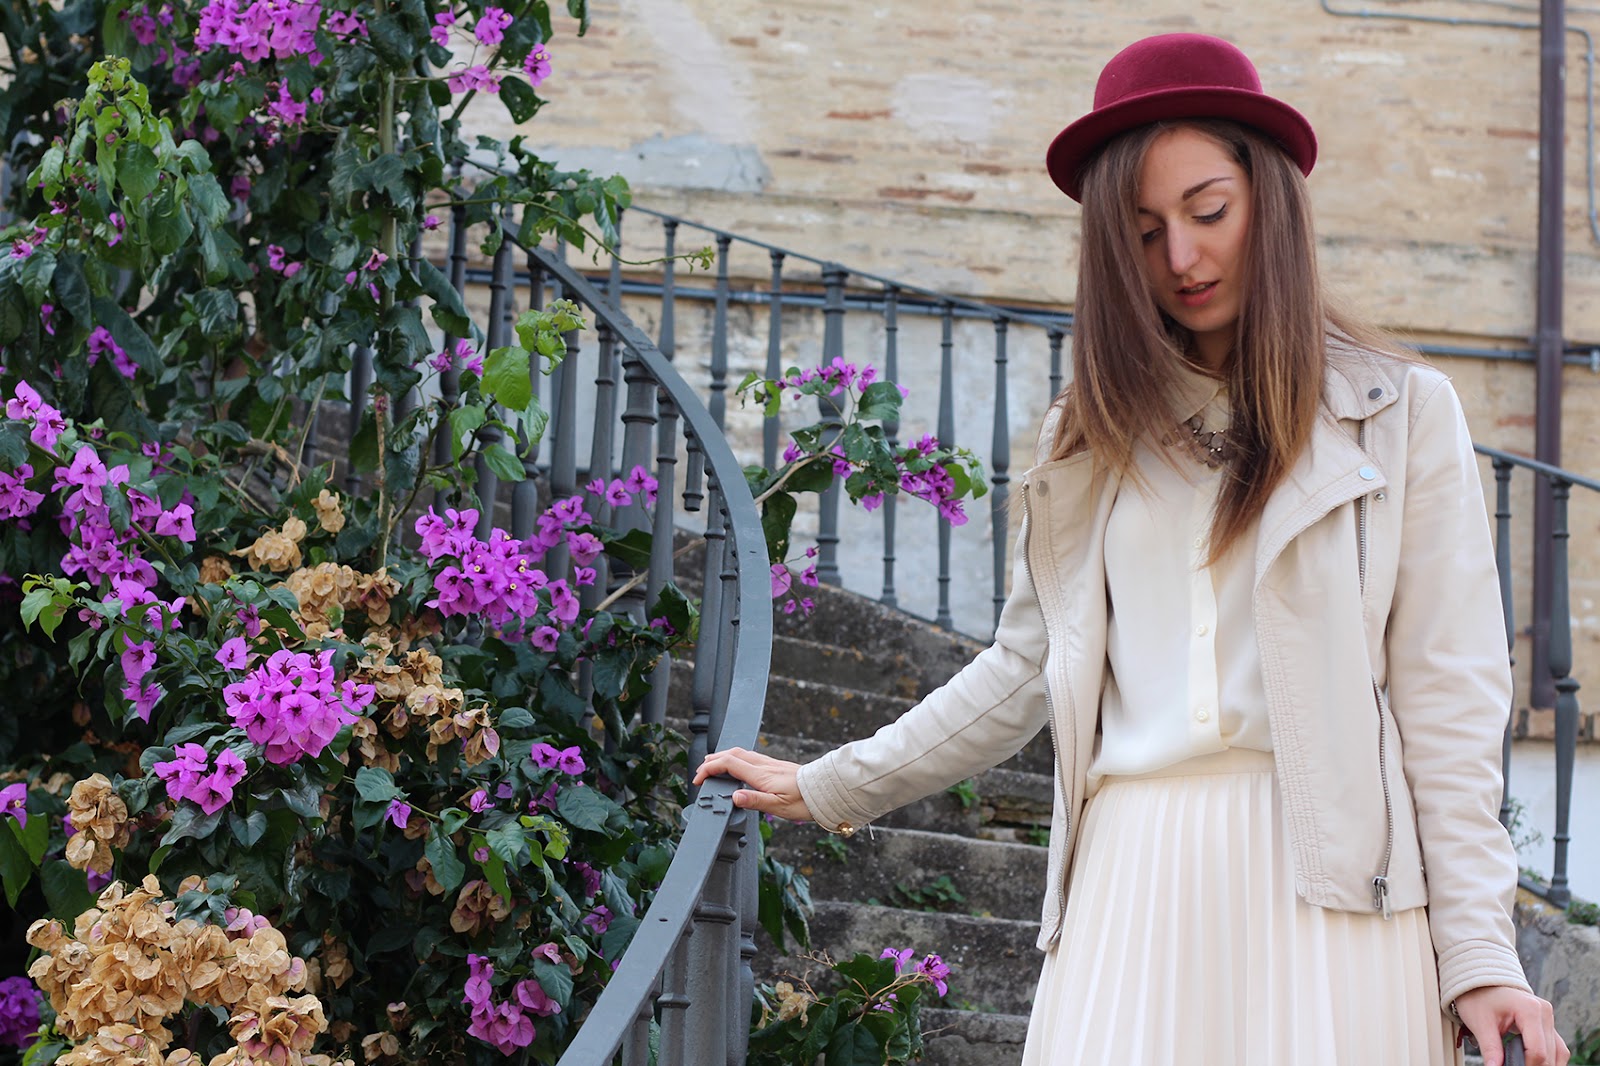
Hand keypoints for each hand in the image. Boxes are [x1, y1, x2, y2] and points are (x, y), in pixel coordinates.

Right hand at [692, 747, 810, 822]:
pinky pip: (750, 757)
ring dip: (724, 757)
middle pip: (731, 754)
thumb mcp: (778, 807)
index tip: (698, 780)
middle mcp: (764, 766)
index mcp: (761, 775)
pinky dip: (736, 759)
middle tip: (701, 772)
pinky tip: (738, 768)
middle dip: (712, 760)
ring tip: (714, 766)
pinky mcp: (776, 766)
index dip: (709, 769)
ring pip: (741, 753)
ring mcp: (770, 764)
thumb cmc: (805, 801)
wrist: (826, 790)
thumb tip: (733, 798)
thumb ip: (754, 801)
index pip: (728, 764)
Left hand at [1454, 985, 1568, 1065]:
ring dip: (1544, 1064)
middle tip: (1513, 1065)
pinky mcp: (1547, 1023)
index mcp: (1530, 1009)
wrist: (1479, 982)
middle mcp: (1544, 1012)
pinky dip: (1548, 1058)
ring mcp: (1548, 1017)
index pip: (1537, 1051)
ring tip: (1522, 1064)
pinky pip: (1556, 1047)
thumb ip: (1490, 1049)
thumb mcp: (1480, 1024)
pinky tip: (1531, 1062)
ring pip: (1557, 1053)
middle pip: (1548, 1054)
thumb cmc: (1478, 997)